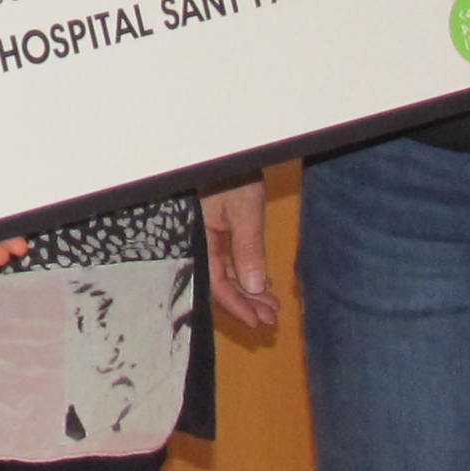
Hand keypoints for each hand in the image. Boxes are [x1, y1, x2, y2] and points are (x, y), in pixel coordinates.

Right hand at [203, 179, 278, 330]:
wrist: (228, 148)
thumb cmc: (232, 173)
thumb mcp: (244, 210)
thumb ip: (248, 249)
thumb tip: (255, 288)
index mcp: (198, 239)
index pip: (215, 283)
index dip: (237, 305)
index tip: (258, 321)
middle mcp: (198, 242)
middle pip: (220, 282)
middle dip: (247, 301)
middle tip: (271, 318)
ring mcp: (205, 235)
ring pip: (225, 272)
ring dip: (248, 289)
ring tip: (271, 305)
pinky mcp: (214, 228)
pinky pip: (227, 258)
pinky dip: (244, 271)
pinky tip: (260, 282)